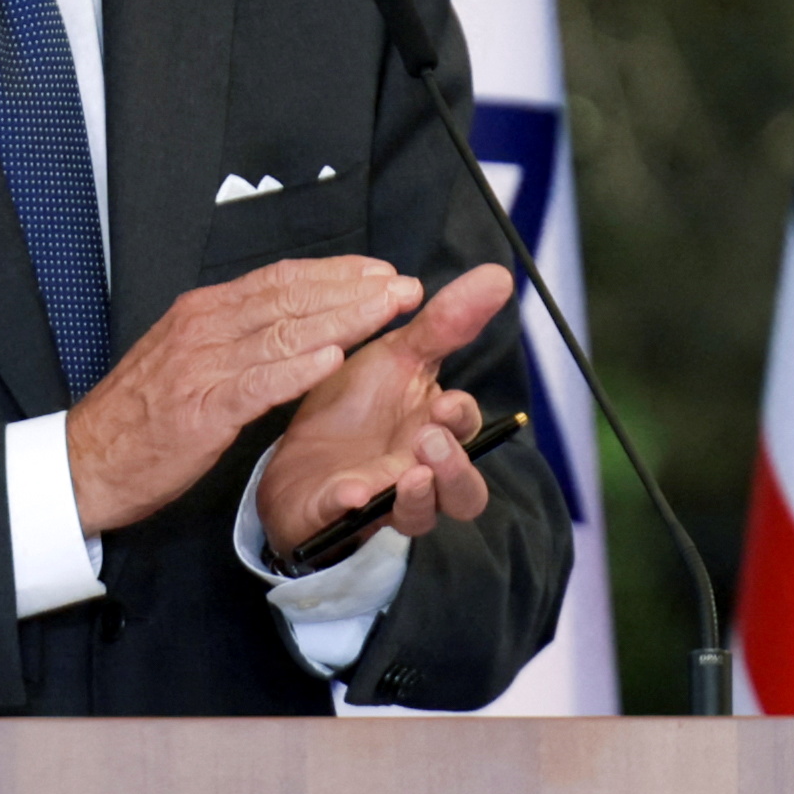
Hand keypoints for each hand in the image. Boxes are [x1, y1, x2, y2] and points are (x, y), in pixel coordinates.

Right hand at [67, 255, 419, 535]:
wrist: (84, 462)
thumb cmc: (142, 415)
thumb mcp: (188, 357)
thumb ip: (235, 333)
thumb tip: (291, 316)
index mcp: (203, 313)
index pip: (280, 279)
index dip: (337, 273)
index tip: (382, 271)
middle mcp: (203, 329)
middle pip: (290, 298)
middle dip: (354, 289)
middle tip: (404, 286)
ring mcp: (200, 367)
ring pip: (283, 332)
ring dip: (342, 319)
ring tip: (386, 310)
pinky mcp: (199, 411)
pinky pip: (256, 384)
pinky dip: (296, 369)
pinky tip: (332, 358)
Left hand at [252, 262, 517, 560]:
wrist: (294, 453)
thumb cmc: (357, 406)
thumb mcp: (398, 356)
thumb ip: (446, 323)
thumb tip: (499, 274)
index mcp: (438, 433)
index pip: (468, 432)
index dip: (461, 419)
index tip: (444, 401)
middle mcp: (422, 474)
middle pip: (464, 493)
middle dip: (454, 470)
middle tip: (430, 437)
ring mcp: (384, 501)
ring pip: (422, 517)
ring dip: (420, 498)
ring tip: (408, 474)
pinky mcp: (337, 516)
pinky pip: (348, 519)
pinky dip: (350, 507)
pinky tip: (348, 492)